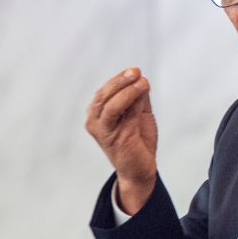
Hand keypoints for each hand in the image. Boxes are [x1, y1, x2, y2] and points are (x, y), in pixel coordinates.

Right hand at [85, 67, 157, 213]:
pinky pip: (123, 116)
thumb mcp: (139, 114)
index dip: (118, 79)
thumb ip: (138, 98)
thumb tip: (141, 78)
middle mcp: (95, 121)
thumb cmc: (137, 141)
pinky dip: (132, 101)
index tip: (134, 70)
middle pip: (103, 96)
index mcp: (98, 114)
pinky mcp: (115, 138)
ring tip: (140, 81)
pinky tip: (143, 92)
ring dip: (126, 90)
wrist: (141, 168)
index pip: (105, 91)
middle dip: (120, 81)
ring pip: (110, 105)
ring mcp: (103, 131)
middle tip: (135, 71)